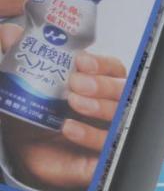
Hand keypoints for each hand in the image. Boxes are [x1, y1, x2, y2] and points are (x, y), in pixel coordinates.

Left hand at [0, 24, 125, 190]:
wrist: (27, 152)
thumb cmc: (35, 117)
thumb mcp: (26, 86)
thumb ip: (21, 58)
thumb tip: (10, 34)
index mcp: (98, 86)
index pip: (113, 70)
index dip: (101, 64)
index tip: (81, 61)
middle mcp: (110, 107)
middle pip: (124, 91)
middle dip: (103, 84)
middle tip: (76, 82)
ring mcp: (111, 131)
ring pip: (122, 117)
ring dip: (100, 106)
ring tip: (73, 102)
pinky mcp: (105, 156)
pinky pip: (108, 146)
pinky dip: (90, 134)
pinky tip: (70, 127)